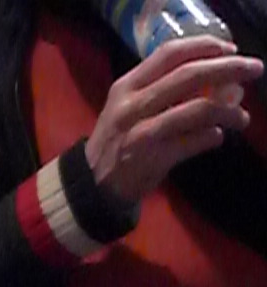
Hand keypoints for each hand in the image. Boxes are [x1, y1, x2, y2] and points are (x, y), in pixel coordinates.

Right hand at [87, 36, 261, 204]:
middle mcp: (132, 106)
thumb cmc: (117, 140)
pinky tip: (217, 137)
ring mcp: (141, 133)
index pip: (169, 54)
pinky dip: (213, 137)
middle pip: (189, 76)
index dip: (204, 46)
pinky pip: (195, 142)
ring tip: (241, 118)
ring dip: (228, 111)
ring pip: (198, 110)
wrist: (91, 185)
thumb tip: (216, 79)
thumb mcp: (128, 106)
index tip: (229, 49)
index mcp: (126, 86)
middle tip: (254, 70)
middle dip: (229, 68)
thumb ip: (162, 89)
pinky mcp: (152, 160)